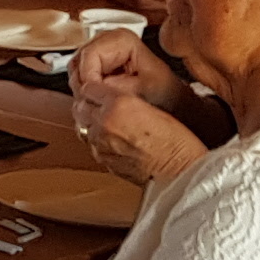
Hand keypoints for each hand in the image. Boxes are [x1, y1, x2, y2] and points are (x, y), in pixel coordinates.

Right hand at [69, 30, 183, 115]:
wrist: (170, 102)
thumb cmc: (163, 94)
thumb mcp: (142, 91)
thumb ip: (114, 88)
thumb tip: (90, 89)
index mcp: (122, 39)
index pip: (90, 55)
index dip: (88, 78)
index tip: (93, 96)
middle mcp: (108, 40)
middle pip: (79, 60)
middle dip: (83, 84)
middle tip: (92, 102)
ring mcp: (101, 52)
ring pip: (76, 70)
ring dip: (82, 88)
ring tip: (95, 103)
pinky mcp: (97, 65)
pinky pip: (80, 77)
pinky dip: (84, 90)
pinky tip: (96, 100)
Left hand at [77, 92, 208, 182]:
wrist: (179, 171)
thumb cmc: (175, 142)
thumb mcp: (152, 106)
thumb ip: (125, 100)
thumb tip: (111, 98)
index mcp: (119, 104)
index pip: (89, 88)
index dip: (94, 87)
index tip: (97, 89)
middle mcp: (105, 123)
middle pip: (80, 107)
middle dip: (87, 105)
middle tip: (99, 105)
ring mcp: (102, 144)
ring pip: (83, 127)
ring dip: (91, 123)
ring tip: (109, 124)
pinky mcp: (104, 160)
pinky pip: (93, 146)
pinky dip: (99, 142)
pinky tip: (114, 141)